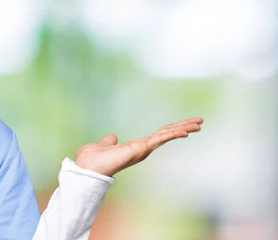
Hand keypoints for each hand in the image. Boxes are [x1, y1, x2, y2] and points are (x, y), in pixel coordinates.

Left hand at [74, 117, 202, 176]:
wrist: (88, 167)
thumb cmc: (93, 159)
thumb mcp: (103, 145)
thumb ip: (109, 142)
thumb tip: (112, 137)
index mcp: (136, 146)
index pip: (159, 135)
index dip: (172, 129)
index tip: (186, 124)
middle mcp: (142, 148)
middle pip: (167, 134)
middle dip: (184, 127)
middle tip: (200, 121)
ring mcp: (143, 149)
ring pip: (167, 135)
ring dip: (183, 128)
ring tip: (199, 123)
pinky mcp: (141, 149)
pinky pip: (160, 139)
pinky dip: (172, 134)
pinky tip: (185, 130)